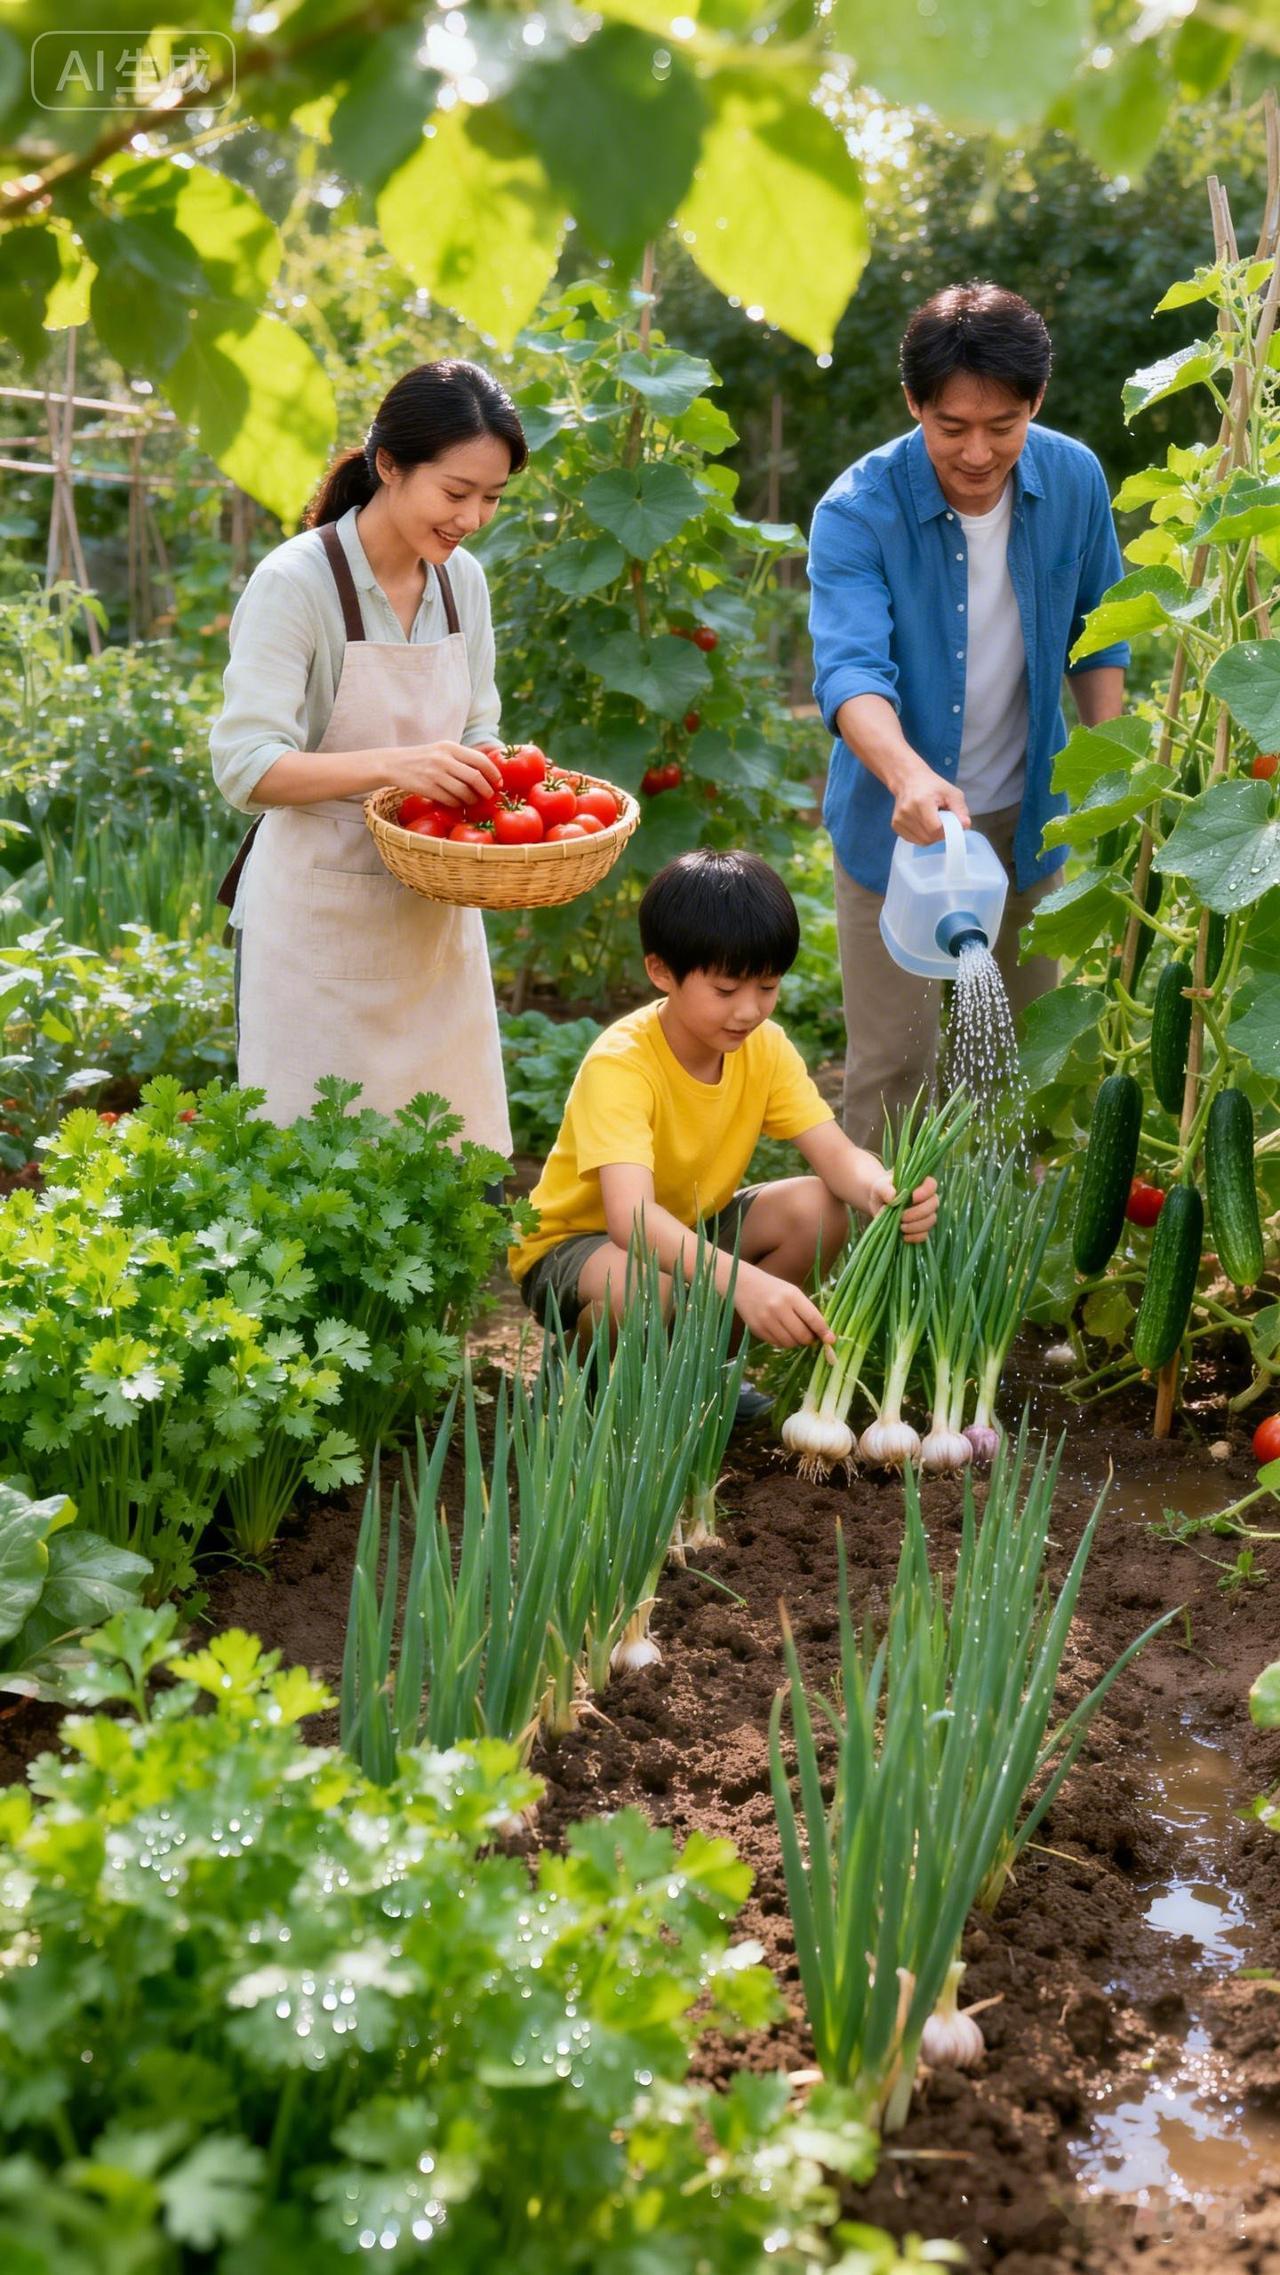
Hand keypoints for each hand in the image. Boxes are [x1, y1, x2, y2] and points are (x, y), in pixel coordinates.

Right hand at [388, 741, 502, 808]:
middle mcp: (444, 759)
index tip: (499, 783)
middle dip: (486, 790)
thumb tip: (487, 772)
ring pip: (464, 792)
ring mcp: (435, 774)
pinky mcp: (427, 788)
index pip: (480, 760)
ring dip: (472, 800)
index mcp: (450, 747)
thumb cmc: (422, 758)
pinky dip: (458, 804)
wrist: (393, 764)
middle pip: (475, 778)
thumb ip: (461, 758)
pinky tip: (458, 804)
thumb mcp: (441, 750)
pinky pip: (450, 800)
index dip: (494, 773)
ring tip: (473, 801)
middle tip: (489, 796)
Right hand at [734, 1261, 834, 1350]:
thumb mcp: (792, 1292)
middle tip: (810, 1336)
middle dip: (809, 1339)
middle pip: (802, 1335)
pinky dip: (783, 1342)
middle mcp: (778, 1308)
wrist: (743, 1284)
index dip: (824, 1331)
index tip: (831, 1339)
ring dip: (796, 1342)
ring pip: (790, 1343)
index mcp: (791, 1296)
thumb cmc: (773, 1288)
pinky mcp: (757, 1329)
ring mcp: (766, 1320)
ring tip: (795, 1334)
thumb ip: (806, 1310)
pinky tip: (782, 1332)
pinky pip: (777, 1344)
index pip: (813, 1318)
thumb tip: (822, 1334)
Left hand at [867, 1172, 937, 1241]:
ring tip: (900, 1226)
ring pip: (930, 1221)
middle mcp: (928, 1198)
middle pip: (933, 1205)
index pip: (932, 1185)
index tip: (911, 1197)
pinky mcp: (921, 1228)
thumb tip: (893, 1197)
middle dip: (917, 1213)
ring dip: (915, 1226)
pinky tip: (903, 1236)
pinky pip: (924, 1234)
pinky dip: (914, 1237)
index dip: (924, 1192)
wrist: (880, 1204)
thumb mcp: (880, 1187)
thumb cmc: (883, 1191)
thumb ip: (885, 1189)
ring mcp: (926, 1214)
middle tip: (901, 1216)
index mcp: (921, 1184)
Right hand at [890, 760, 970, 845]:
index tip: (950, 824)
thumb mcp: (951, 793)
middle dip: (939, 834)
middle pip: (928, 837)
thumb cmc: (932, 786)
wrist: (908, 779)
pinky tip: (923, 824)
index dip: (946, 831)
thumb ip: (960, 809)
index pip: (936, 829)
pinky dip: (921, 836)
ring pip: (921, 841)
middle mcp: (907, 812)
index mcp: (921, 802)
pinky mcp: (895, 825)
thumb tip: (965, 825)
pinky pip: (913, 840)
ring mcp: (899, 820)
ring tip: (931, 821)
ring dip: (931, 836)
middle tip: (942, 821)